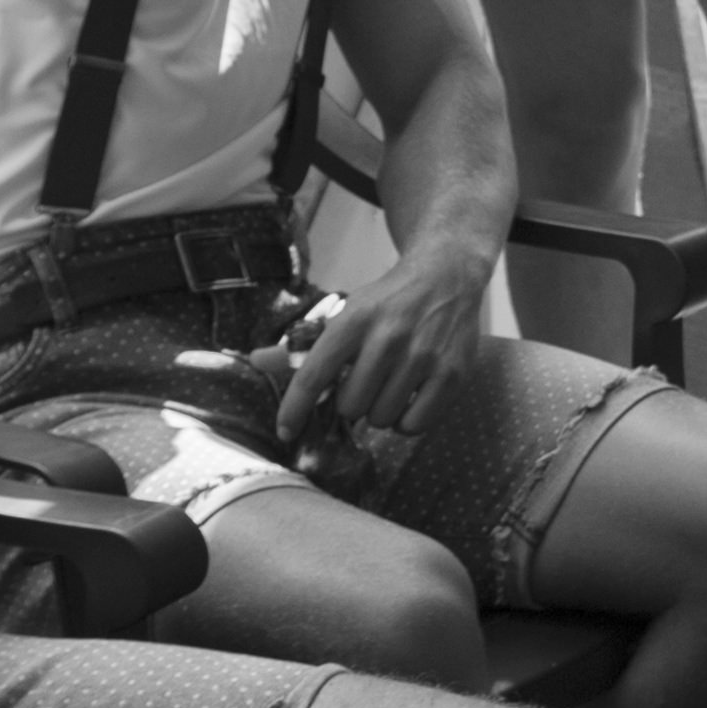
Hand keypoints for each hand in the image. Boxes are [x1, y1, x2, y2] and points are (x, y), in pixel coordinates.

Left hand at [273, 246, 490, 461]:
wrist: (447, 276)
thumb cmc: (387, 301)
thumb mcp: (345, 313)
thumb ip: (302, 343)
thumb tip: (254, 360)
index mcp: (354, 320)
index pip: (314, 375)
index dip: (294, 409)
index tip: (285, 431)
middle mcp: (388, 338)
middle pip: (350, 406)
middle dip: (351, 403)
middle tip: (364, 384)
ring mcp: (423, 356)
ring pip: (382, 418)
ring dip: (379, 412)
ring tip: (388, 388)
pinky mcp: (452, 373)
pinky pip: (415, 425)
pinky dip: (406, 422)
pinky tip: (408, 400)